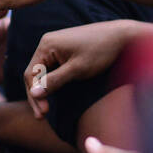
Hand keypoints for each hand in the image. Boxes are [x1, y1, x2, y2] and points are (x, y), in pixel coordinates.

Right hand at [25, 20, 139, 118]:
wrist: (122, 36)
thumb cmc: (100, 51)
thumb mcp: (77, 69)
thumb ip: (54, 81)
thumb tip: (33, 93)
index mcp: (46, 44)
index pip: (31, 74)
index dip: (34, 95)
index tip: (43, 113)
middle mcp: (47, 42)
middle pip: (34, 73)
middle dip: (37, 95)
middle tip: (42, 116)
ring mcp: (55, 45)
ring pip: (43, 71)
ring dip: (44, 89)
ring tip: (46, 110)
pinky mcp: (64, 49)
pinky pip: (52, 67)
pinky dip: (52, 81)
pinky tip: (54, 93)